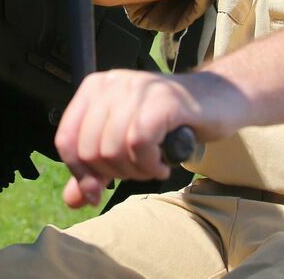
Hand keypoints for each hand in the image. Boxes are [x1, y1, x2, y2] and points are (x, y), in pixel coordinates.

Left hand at [54, 69, 239, 207]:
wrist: (217, 99)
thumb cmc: (169, 121)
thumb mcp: (125, 142)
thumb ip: (97, 169)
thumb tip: (74, 199)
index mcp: (94, 89)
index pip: (66, 139)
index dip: (80, 173)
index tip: (96, 189)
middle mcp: (111, 84)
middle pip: (89, 149)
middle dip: (113, 173)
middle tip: (137, 170)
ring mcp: (138, 89)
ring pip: (113, 148)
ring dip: (134, 171)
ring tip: (151, 165)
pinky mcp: (163, 100)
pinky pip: (139, 143)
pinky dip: (149, 164)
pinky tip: (161, 164)